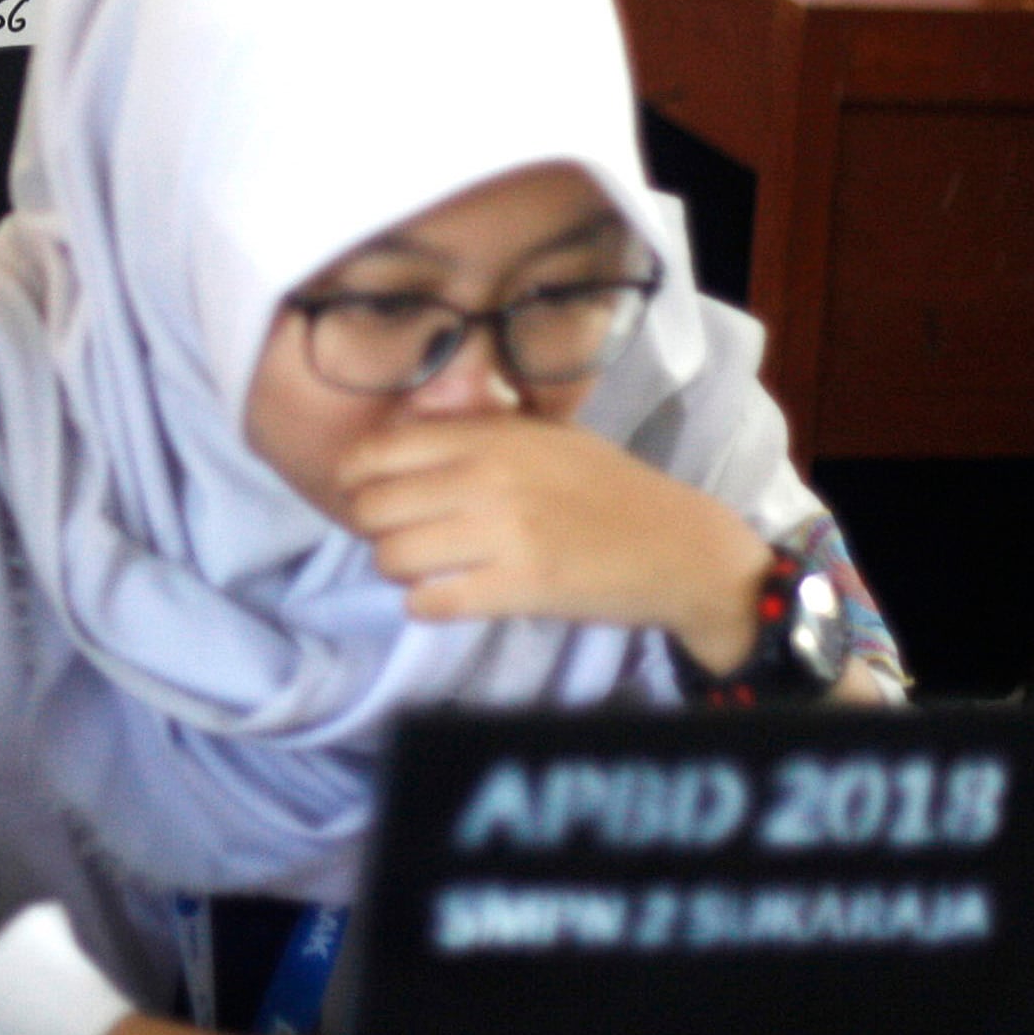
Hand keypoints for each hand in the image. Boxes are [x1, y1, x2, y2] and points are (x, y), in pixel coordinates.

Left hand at [334, 413, 774, 673]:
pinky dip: (425, 606)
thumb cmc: (608, 488)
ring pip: (393, 558)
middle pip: (372, 508)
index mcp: (490, 435)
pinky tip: (442, 599)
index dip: (355, 479)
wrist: (678, 546)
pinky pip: (432, 603)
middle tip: (398, 537)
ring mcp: (502, 533)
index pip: (376, 452)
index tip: (367, 494)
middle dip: (374, 530)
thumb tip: (403, 428)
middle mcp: (487, 476)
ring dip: (397, 572)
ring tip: (422, 571)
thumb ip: (478, 429)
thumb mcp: (544, 434)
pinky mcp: (520, 587)